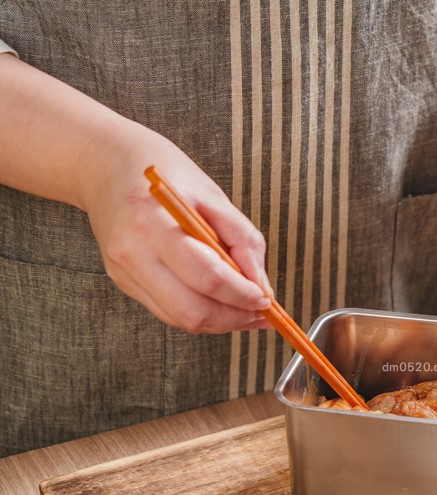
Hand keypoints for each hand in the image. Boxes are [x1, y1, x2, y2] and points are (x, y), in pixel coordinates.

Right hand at [82, 128, 272, 332]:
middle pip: (191, 310)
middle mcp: (132, 254)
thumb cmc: (165, 174)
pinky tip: (221, 303)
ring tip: (246, 311)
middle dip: (233, 318)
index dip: (242, 295)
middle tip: (260, 313)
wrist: (105, 163)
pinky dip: (200, 313)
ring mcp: (124, 272)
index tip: (266, 300)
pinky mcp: (124, 282)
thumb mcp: (213, 196)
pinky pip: (168, 311)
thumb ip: (243, 240)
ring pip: (180, 319)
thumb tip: (262, 286)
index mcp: (153, 224)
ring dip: (220, 322)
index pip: (207, 277)